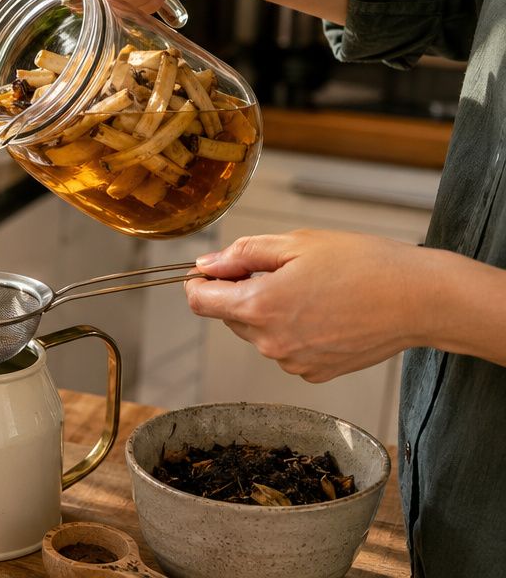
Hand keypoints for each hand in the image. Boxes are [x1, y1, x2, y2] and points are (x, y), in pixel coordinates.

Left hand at [183, 230, 431, 382]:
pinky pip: (286, 350)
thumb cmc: (363, 265)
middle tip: (282, 271)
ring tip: (312, 291)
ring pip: (258, 334)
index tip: (214, 271)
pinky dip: (295, 332)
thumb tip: (206, 265)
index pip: (199, 302)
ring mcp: (292, 363)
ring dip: (270, 313)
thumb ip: (242, 254)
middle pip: (229, 317)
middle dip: (242, 293)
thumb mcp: (296, 243)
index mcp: (258, 307)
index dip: (200, 282)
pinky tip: (326, 314)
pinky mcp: (314, 373)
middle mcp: (269, 343)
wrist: (418, 299)